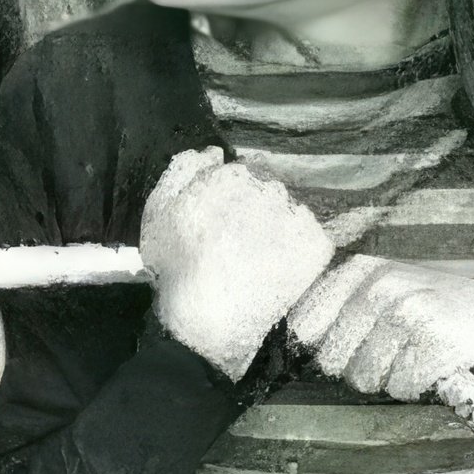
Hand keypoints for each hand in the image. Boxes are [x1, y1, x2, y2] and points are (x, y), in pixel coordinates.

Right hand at [140, 147, 334, 378]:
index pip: (240, 172)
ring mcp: (295, 218)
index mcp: (230, 175)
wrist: (207, 323)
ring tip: (259, 255)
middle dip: (255, 207)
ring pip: (289, 209)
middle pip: (267, 187)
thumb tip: (213, 151)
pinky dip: (299, 244)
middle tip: (238, 239)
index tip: (221, 220)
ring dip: (278, 224)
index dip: (229, 196)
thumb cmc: (176, 266)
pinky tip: (279, 265)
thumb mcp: (159, 211)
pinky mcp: (315, 245)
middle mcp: (268, 188)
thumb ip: (182, 170)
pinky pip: (311, 233)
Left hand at [287, 254, 473, 401]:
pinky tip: (429, 370)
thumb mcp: (388, 286)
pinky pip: (402, 386)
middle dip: (354, 369)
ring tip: (410, 360)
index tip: (332, 352)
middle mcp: (380, 288)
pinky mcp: (435, 344)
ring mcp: (409, 314)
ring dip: (387, 380)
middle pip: (332, 356)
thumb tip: (298, 336)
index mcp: (361, 271)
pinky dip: (414, 388)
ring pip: (366, 376)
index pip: (305, 321)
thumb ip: (344, 303)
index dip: (315, 346)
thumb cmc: (438, 305)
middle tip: (384, 360)